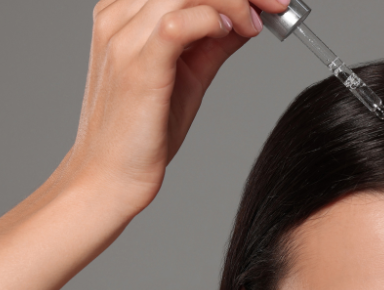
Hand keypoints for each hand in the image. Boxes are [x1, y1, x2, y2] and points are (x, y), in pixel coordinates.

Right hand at [57, 0, 289, 214]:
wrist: (110, 176)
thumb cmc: (142, 129)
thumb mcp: (188, 72)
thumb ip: (214, 40)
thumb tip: (247, 16)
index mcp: (122, 10)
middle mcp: (117, 16)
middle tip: (274, 4)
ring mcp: (123, 39)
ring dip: (233, 0)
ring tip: (253, 25)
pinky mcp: (137, 67)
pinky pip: (178, 24)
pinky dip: (212, 20)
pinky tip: (229, 33)